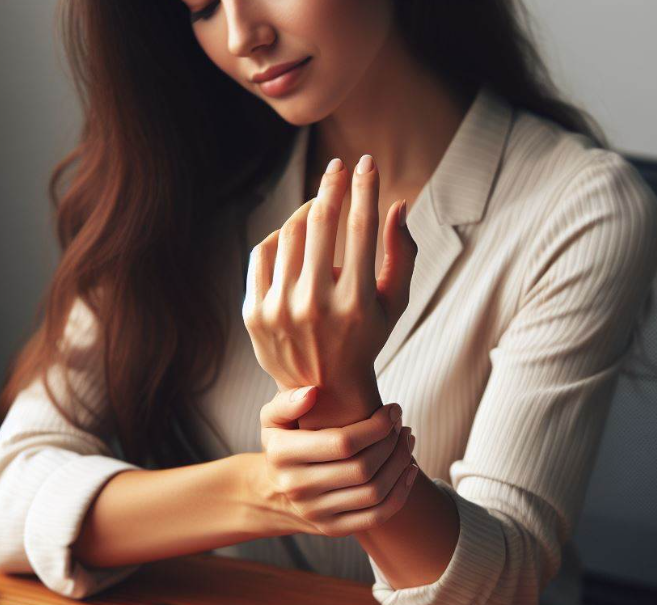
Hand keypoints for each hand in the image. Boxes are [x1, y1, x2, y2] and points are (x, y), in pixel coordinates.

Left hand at [242, 154, 417, 423]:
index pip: (361, 227)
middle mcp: (316, 305)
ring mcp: (280, 310)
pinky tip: (292, 234)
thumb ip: (402, 254)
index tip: (366, 163)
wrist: (322, 389)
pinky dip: (278, 236)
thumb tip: (399, 204)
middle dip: (332, 185)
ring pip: (290, 233)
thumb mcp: (393, 304)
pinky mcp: (254, 314)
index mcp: (355, 303)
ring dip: (306, 210)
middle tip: (337, 167)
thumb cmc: (365, 340)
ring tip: (318, 206)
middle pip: (321, 222)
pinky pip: (262, 254)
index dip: (365, 187)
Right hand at [259, 386, 418, 536]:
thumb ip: (287, 401)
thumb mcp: (273, 419)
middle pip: (363, 468)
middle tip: (401, 426)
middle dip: (392, 443)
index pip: (343, 442)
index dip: (377, 426)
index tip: (393, 411)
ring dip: (400, 464)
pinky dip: (400, 493)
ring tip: (406, 442)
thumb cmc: (284, 443)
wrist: (273, 490)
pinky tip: (408, 470)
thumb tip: (312, 393)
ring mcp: (315, 512)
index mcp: (282, 454)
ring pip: (374, 492)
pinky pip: (376, 516)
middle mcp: (296, 487)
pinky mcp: (332, 528)